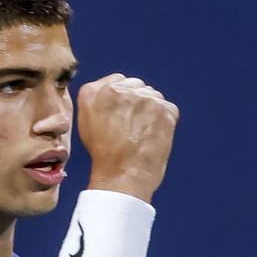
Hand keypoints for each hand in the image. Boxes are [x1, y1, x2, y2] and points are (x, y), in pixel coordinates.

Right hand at [77, 73, 179, 200]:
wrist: (123, 175)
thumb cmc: (105, 156)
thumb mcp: (87, 123)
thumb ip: (98, 101)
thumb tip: (115, 92)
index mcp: (93, 91)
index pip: (119, 81)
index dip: (125, 100)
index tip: (125, 116)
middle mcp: (117, 89)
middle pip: (138, 86)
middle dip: (139, 103)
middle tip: (135, 128)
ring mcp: (141, 97)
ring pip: (154, 96)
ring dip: (153, 112)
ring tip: (144, 135)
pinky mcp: (162, 108)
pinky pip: (169, 109)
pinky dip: (166, 121)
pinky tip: (155, 137)